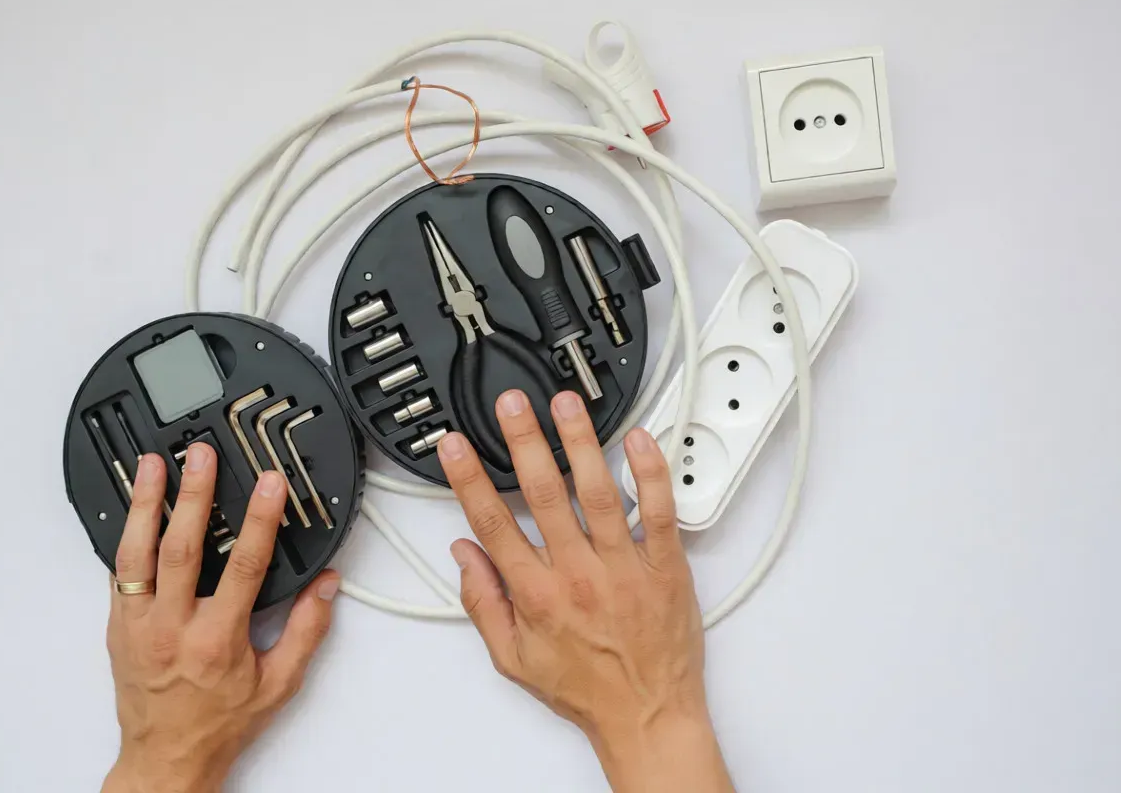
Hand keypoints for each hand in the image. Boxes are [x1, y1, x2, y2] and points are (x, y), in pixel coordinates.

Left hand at [103, 445, 339, 792]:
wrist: (166, 758)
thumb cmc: (218, 724)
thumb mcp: (279, 683)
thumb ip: (306, 630)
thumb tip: (326, 587)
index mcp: (217, 639)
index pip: (243, 567)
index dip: (259, 520)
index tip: (268, 485)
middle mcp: (172, 629)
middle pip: (180, 549)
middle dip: (192, 495)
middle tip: (200, 457)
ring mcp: (138, 626)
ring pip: (136, 555)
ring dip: (144, 505)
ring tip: (152, 467)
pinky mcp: (118, 627)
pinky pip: (117, 574)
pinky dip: (124, 537)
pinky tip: (132, 510)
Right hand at [438, 390, 733, 792]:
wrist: (649, 716)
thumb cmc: (587, 690)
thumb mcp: (513, 659)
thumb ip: (483, 603)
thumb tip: (464, 554)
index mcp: (537, 595)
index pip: (493, 523)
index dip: (468, 478)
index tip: (455, 446)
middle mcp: (578, 575)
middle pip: (544, 494)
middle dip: (523, 441)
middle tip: (512, 404)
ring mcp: (623, 567)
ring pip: (598, 492)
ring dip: (580, 442)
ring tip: (566, 404)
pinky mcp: (665, 566)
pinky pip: (658, 511)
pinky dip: (649, 473)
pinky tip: (638, 440)